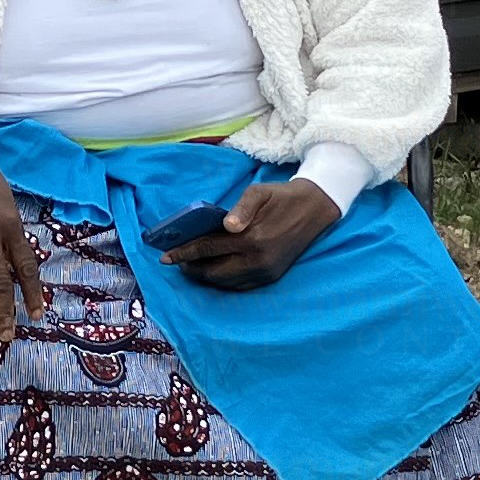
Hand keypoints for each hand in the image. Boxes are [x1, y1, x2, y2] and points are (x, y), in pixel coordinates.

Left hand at [162, 180, 338, 290]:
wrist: (314, 209)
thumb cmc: (281, 197)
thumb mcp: (259, 193)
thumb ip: (241, 208)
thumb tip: (226, 226)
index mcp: (252, 238)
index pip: (208, 249)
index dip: (184, 253)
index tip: (165, 257)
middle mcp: (258, 260)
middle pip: (213, 272)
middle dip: (191, 268)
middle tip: (177, 261)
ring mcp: (265, 272)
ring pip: (225, 283)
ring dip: (205, 277)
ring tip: (192, 267)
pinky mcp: (272, 277)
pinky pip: (240, 286)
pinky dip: (223, 282)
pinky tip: (214, 273)